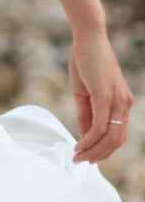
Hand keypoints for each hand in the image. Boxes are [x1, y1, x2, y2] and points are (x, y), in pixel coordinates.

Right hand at [70, 33, 133, 163]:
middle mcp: (125, 104)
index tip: (86, 157)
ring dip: (92, 151)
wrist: (89, 40)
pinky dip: (89, 139)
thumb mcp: (85, 94)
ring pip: (109, 137)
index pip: (117, 135)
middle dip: (97, 155)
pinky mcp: (106, 97)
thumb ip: (86, 115)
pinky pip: (99, 126)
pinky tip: (78, 144)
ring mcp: (117, 101)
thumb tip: (85, 136)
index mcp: (122, 103)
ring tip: (77, 157)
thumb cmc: (86, 63)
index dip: (103, 150)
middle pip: (116, 141)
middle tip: (80, 161)